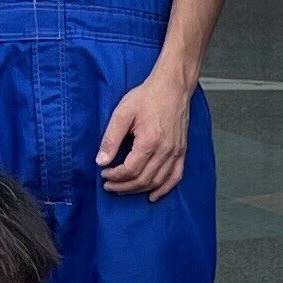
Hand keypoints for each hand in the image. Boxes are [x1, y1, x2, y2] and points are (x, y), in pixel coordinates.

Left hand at [96, 73, 192, 197]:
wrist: (173, 87)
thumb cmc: (148, 96)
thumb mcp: (122, 113)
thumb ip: (111, 139)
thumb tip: (101, 161)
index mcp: (150, 141)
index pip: (130, 170)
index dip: (115, 176)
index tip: (104, 173)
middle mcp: (166, 150)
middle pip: (143, 180)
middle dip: (123, 186)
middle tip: (109, 185)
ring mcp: (176, 152)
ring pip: (157, 181)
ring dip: (139, 189)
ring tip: (123, 189)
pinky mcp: (181, 151)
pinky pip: (175, 176)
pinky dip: (164, 189)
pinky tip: (153, 195)